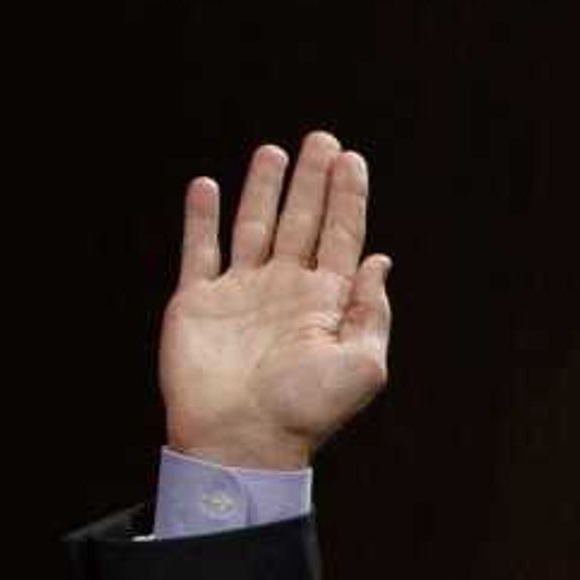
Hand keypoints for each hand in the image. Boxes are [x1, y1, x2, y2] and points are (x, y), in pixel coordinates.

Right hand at [162, 131, 390, 469]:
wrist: (243, 440)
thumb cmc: (306, 412)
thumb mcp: (362, 366)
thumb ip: (372, 313)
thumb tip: (381, 262)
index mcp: (326, 305)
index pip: (341, 238)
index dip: (347, 199)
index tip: (352, 160)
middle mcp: (286, 292)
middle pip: (302, 223)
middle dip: (312, 182)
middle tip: (322, 139)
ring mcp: (242, 293)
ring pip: (253, 227)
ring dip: (263, 189)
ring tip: (275, 152)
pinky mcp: (199, 300)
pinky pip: (200, 249)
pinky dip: (202, 218)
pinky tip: (210, 186)